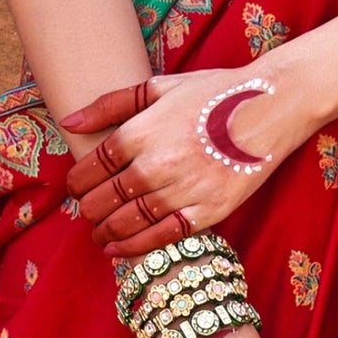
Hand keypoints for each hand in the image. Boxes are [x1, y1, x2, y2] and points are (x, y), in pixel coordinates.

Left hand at [62, 66, 311, 255]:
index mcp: (141, 132)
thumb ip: (111, 104)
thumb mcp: (159, 87)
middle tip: (88, 211)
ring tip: (99, 234)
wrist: (268, 106)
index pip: (92, 167)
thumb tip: (69, 123)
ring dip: (105, 232)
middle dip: (88, 209)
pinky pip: (161, 237)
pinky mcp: (206, 211)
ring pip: (127, 222)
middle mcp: (155, 165)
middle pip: (104, 199)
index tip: (77, 186)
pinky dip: (134, 247)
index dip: (77, 182)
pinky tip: (119, 250)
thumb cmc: (212, 93)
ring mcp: (181, 191)